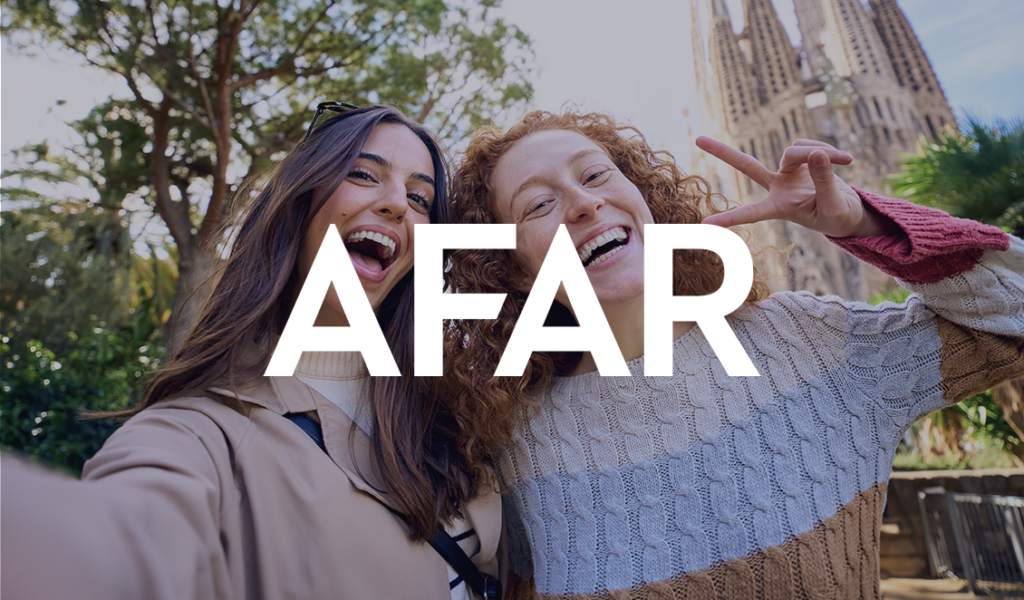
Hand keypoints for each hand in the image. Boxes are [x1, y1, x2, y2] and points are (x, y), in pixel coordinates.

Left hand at [696, 137, 896, 237]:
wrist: (849, 210)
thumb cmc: (838, 216)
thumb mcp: (834, 204)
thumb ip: (824, 180)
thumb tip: (815, 154)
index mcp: (779, 208)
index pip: (751, 214)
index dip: (730, 218)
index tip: (705, 224)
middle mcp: (777, 188)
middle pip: (747, 165)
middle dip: (723, 152)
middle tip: (697, 139)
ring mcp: (786, 172)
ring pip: (794, 150)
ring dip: (820, 152)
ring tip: (845, 160)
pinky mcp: (799, 160)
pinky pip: (807, 145)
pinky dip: (826, 149)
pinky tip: (844, 159)